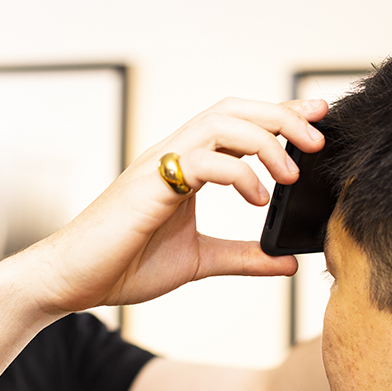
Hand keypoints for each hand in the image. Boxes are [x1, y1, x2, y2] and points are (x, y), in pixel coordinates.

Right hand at [29, 97, 327, 312]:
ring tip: (291, 173)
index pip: (238, 124)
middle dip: (281, 118)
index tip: (317, 119)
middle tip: (318, 140)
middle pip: (234, 110)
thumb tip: (286, 261)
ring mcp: (159, 165)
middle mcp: (172, 154)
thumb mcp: (199, 260)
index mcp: (183, 165)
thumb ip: (242, 256)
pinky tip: (257, 198)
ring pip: (221, 123)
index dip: (278, 116)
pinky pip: (203, 160)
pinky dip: (239, 173)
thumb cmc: (123, 265)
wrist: (73, 280)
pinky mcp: (150, 184)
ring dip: (266, 141)